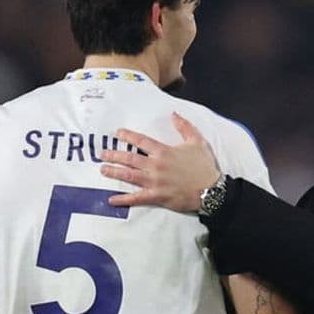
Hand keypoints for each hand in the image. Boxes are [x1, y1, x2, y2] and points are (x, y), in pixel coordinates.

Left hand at [97, 113, 222, 212]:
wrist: (211, 189)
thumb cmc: (204, 166)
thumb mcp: (198, 141)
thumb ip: (185, 127)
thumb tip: (174, 114)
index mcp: (164, 151)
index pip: (141, 141)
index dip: (128, 136)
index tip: (118, 133)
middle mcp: (155, 165)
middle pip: (129, 158)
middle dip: (114, 155)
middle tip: (102, 154)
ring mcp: (154, 182)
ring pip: (129, 176)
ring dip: (114, 172)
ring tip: (102, 170)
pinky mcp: (156, 196)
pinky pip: (136, 198)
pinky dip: (123, 199)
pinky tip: (111, 199)